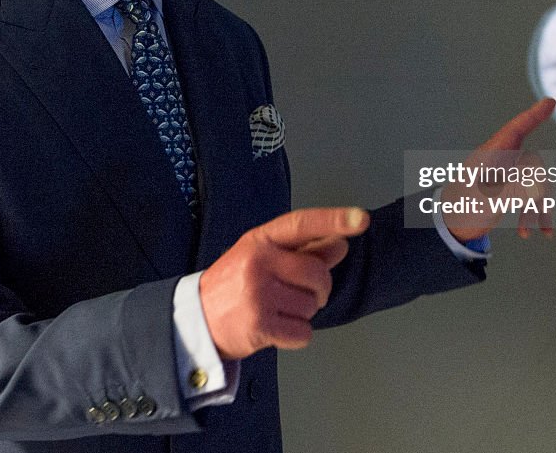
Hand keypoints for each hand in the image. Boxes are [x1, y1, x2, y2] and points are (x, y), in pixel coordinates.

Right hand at [199, 207, 369, 359]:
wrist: (195, 321)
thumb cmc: (235, 285)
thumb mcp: (263, 258)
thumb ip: (305, 250)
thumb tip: (340, 243)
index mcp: (260, 240)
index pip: (302, 224)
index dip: (333, 220)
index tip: (360, 219)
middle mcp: (258, 262)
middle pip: (318, 274)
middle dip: (318, 289)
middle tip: (297, 294)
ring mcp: (258, 294)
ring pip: (313, 306)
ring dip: (303, 313)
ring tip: (277, 310)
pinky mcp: (260, 325)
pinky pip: (303, 332)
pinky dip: (296, 336)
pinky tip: (276, 328)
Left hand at [443, 98, 555, 241]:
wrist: (448, 228)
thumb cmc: (460, 210)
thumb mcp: (487, 200)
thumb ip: (513, 189)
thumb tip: (537, 185)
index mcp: (490, 156)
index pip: (515, 130)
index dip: (533, 115)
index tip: (550, 102)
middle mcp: (498, 163)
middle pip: (532, 166)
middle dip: (540, 191)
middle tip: (538, 214)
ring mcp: (502, 178)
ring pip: (533, 185)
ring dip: (539, 210)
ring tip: (544, 232)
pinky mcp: (504, 192)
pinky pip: (527, 198)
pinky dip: (532, 215)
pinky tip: (532, 233)